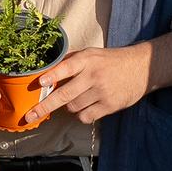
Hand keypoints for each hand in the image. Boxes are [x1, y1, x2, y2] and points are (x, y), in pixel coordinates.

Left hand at [23, 44, 154, 124]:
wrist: (141, 68)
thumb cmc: (111, 61)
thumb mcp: (92, 54)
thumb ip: (71, 61)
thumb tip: (46, 72)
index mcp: (87, 59)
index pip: (66, 67)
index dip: (52, 75)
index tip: (40, 82)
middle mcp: (93, 75)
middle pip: (64, 94)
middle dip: (44, 106)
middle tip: (30, 115)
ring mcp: (101, 92)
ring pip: (73, 107)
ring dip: (68, 106)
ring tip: (77, 98)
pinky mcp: (109, 105)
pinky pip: (85, 116)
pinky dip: (80, 115)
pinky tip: (85, 107)